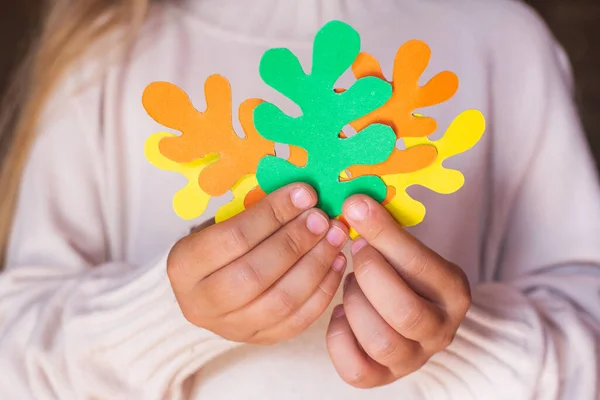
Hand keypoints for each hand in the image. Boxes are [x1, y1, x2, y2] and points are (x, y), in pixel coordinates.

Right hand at [167, 183, 348, 344]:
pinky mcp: (260, 339)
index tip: (304, 194)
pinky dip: (323, 289)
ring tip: (335, 237)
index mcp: (184, 264)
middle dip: (296, 241)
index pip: (233, 237)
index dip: (273, 214)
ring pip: (281, 301)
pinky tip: (336, 262)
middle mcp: (201, 303)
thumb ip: (254, 211)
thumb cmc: (218, 244)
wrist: (208, 288)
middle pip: (256, 274)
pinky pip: (298, 320)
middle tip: (322, 218)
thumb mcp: (221, 222)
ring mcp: (231, 328)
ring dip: (316, 264)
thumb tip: (302, 195)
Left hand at [326, 195, 470, 387]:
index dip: (382, 234)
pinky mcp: (384, 378)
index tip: (354, 207)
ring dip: (354, 303)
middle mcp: (441, 331)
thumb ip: (387, 231)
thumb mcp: (408, 250)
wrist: (414, 314)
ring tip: (350, 283)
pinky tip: (341, 314)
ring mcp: (413, 359)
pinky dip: (339, 338)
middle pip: (403, 312)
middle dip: (369, 275)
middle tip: (355, 251)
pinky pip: (356, 370)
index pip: (419, 264)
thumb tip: (353, 203)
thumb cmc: (405, 273)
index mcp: (454, 291)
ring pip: (380, 341)